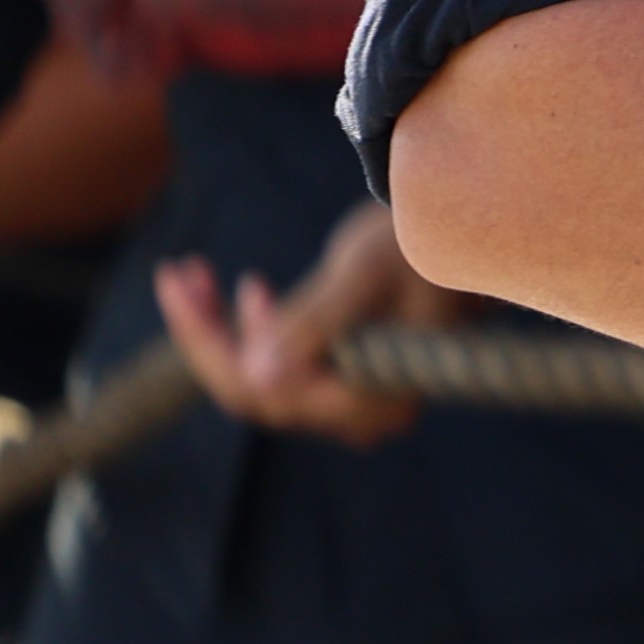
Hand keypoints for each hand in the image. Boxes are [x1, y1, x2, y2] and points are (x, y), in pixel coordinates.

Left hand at [155, 203, 456, 444]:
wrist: (465, 231)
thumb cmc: (423, 244)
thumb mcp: (364, 275)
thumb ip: (315, 325)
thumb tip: (257, 376)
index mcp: (370, 400)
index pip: (264, 393)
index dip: (211, 343)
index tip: (183, 281)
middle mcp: (358, 412)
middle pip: (253, 392)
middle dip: (206, 334)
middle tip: (178, 273)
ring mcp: (349, 398)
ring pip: (259, 380)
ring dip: (220, 329)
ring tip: (195, 273)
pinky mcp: (342, 376)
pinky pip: (276, 368)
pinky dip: (248, 329)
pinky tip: (247, 286)